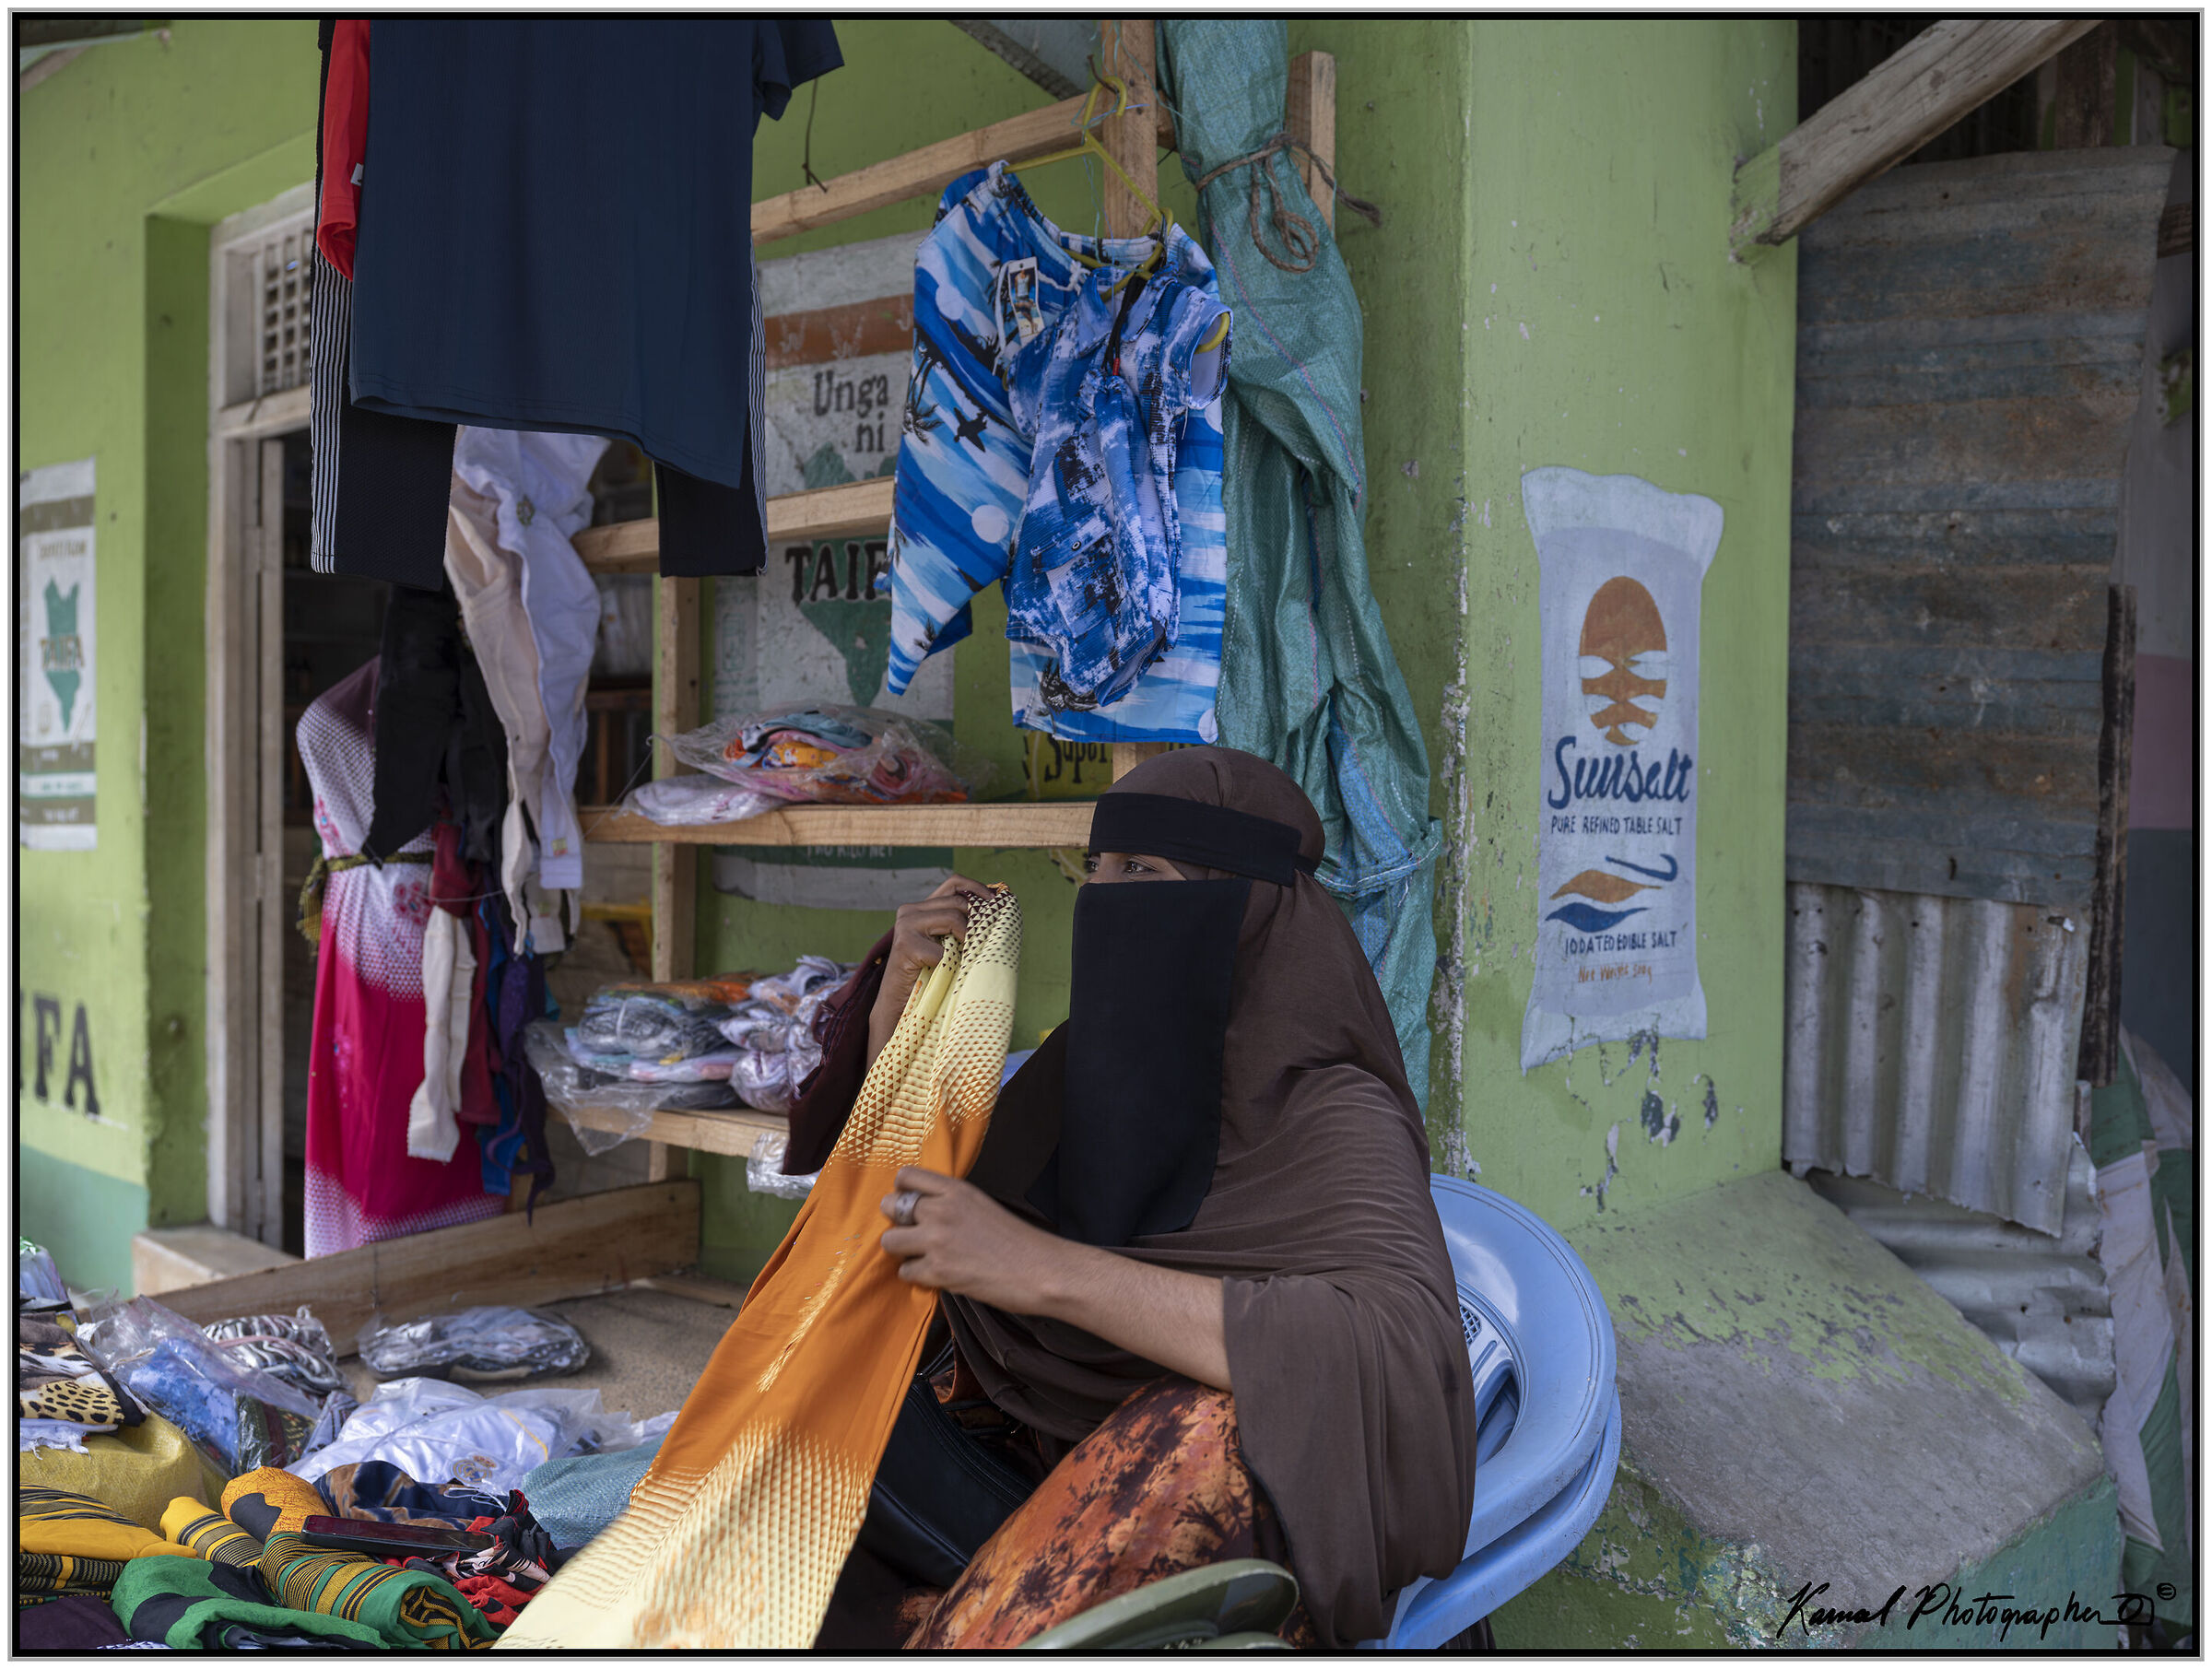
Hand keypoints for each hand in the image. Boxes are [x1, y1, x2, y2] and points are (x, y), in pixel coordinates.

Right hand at [866, 875, 993, 1068]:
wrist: (899, 1004)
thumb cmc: (929, 975)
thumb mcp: (948, 944)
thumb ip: (961, 925)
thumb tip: (997, 909)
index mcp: (921, 907)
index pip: (953, 883)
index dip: (977, 888)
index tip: (996, 902)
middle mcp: (910, 911)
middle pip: (958, 902)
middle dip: (977, 920)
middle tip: (982, 942)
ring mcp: (905, 926)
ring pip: (954, 920)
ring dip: (966, 942)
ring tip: (963, 958)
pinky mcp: (905, 945)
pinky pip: (943, 951)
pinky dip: (948, 964)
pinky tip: (940, 973)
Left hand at [879, 1167, 1066, 1313]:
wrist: (1040, 1270)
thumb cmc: (1018, 1240)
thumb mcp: (982, 1204)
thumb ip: (951, 1201)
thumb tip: (922, 1208)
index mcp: (956, 1190)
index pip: (905, 1176)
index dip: (902, 1191)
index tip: (910, 1205)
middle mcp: (942, 1210)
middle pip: (889, 1206)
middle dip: (897, 1221)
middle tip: (913, 1233)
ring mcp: (937, 1241)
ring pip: (890, 1241)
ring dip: (902, 1251)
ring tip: (922, 1256)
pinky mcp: (938, 1272)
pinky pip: (904, 1272)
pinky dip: (917, 1275)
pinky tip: (937, 1274)